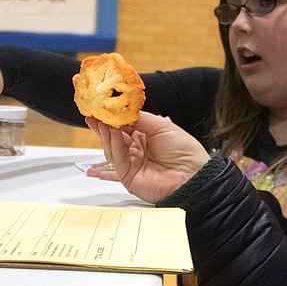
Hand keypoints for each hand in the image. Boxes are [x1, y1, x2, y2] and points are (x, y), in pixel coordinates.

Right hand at [88, 113, 209, 203]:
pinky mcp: (128, 177)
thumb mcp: (161, 126)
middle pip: (113, 138)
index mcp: (144, 137)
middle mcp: (136, 151)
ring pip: (112, 149)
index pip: (122, 127)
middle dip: (103, 126)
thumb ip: (139, 119)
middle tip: (93, 114)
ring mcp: (131, 164)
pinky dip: (114, 146)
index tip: (101, 108)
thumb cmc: (184, 151)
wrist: (193, 174)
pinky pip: (118, 160)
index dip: (112, 118)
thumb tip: (121, 111)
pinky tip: (112, 133)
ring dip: (106, 134)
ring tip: (102, 122)